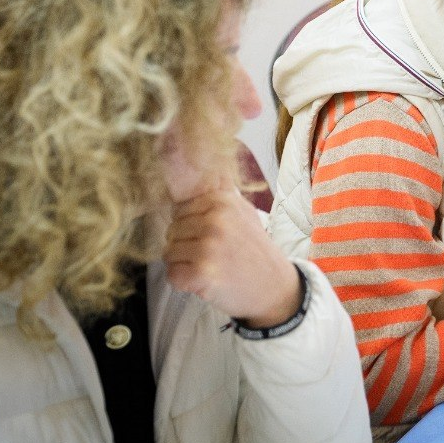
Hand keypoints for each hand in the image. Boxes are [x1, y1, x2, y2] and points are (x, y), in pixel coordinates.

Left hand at [164, 172, 301, 327]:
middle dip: (185, 245)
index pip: (179, 210)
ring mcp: (208, 247)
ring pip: (168, 253)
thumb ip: (220, 193)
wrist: (274, 287)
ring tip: (211, 267)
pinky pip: (172, 275)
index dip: (191, 226)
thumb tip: (198, 156)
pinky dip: (185, 283)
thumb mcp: (243, 212)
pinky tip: (206, 281)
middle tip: (214, 255)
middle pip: (171, 231)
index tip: (213, 236)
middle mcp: (215, 220)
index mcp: (222, 201)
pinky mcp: (202, 273)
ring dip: (185, 264)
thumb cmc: (254, 250)